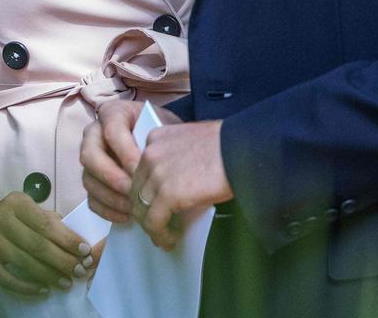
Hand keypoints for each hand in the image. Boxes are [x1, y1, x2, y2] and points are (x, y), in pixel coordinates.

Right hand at [0, 192, 95, 295]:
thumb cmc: (12, 220)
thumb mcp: (28, 212)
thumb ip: (50, 221)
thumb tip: (77, 242)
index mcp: (17, 202)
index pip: (47, 224)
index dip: (67, 239)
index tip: (84, 251)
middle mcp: (1, 218)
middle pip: (37, 244)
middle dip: (62, 259)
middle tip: (79, 271)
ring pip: (24, 262)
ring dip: (49, 275)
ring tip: (66, 283)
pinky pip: (7, 278)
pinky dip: (27, 287)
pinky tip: (43, 290)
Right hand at [80, 101, 179, 222]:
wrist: (162, 142)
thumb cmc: (163, 132)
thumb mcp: (164, 126)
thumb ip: (157, 138)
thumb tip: (155, 163)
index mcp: (113, 113)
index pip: (111, 129)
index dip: (125, 151)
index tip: (143, 168)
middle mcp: (94, 134)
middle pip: (89, 155)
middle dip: (111, 175)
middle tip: (133, 189)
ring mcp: (90, 160)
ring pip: (89, 180)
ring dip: (111, 197)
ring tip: (135, 207)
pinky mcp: (92, 182)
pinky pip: (92, 199)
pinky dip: (108, 210)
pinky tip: (128, 216)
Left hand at [131, 120, 232, 250]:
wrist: (241, 148)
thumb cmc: (226, 144)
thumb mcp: (190, 141)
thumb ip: (174, 157)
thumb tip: (172, 185)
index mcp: (155, 137)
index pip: (139, 170)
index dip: (146, 191)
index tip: (155, 204)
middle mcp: (150, 154)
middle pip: (136, 191)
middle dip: (145, 211)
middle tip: (158, 225)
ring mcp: (156, 174)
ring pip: (141, 209)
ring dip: (152, 227)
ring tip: (165, 236)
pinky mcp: (167, 194)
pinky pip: (154, 223)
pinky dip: (161, 236)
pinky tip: (170, 240)